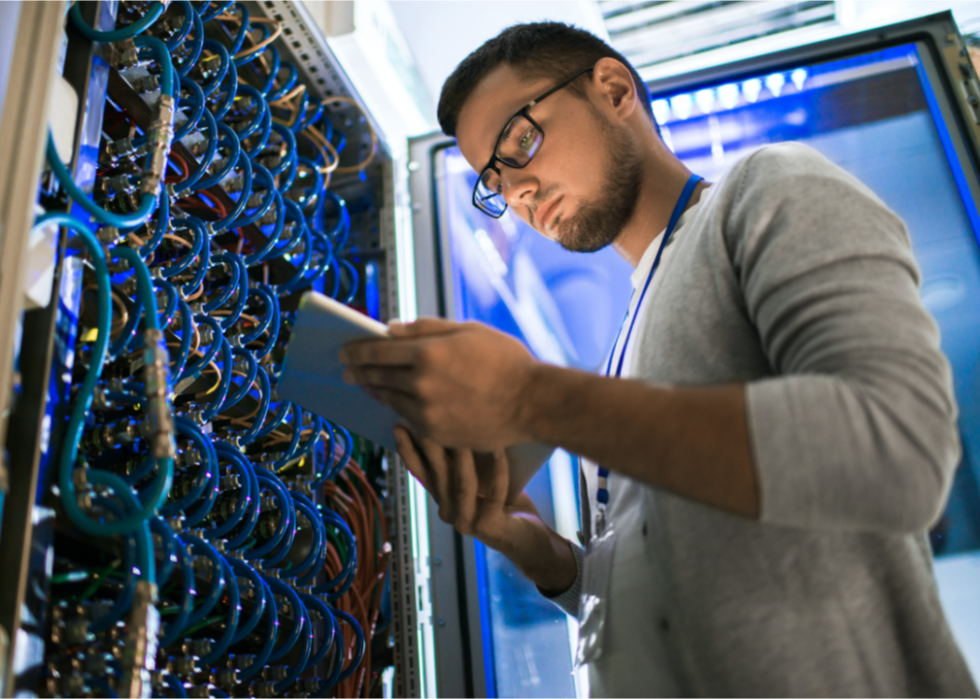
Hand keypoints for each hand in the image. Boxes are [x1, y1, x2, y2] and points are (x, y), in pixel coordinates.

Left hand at [340, 318, 539, 450]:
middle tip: (346, 369)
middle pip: (378, 376)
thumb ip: (426, 329)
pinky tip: (393, 404)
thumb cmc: (506, 361)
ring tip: (367, 385)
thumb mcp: (468, 331)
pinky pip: (408, 419)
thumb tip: (390, 329)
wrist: (532, 403)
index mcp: (428, 352)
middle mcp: (421, 384)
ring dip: (374, 391)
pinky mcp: (437, 433)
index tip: (344, 351)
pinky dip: (397, 409)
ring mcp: (427, 412)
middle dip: (358, 371)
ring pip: (390, 400)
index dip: (356, 350)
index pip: (378, 350)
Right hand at [394, 427, 576, 592]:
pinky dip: (498, 472)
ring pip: (462, 484)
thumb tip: (461, 423)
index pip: (420, 473)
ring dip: (464, 455)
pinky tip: (500, 452)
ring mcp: (466, 522)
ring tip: (466, 429)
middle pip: (438, 475)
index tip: (399, 425)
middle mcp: (449, 512)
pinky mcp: (488, 527)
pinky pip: (494, 494)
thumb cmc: (507, 504)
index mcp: (444, 499)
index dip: (409, 450)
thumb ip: (468, 462)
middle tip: (429, 419)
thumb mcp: (482, 480)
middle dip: (432, 445)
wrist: (530, 540)